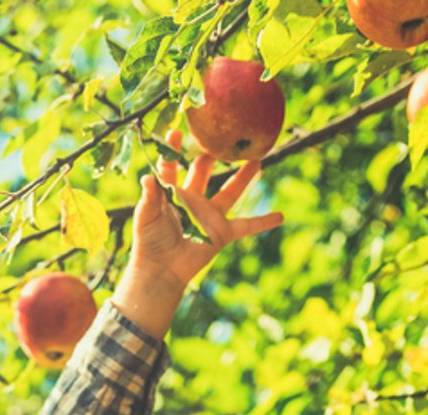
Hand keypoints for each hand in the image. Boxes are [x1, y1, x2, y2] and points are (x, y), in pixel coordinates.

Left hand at [131, 129, 284, 290]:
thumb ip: (149, 196)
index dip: (173, 150)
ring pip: (230, 192)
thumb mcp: (146, 216)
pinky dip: (264, 222)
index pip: (172, 166)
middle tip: (219, 139)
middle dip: (209, 156)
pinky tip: (281, 216)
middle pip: (204, 171)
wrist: (161, 270)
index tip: (175, 132)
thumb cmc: (149, 243)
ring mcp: (209, 216)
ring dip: (244, 177)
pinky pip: (247, 226)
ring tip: (256, 159)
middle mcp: (193, 200)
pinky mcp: (221, 233)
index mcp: (172, 194)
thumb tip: (148, 176)